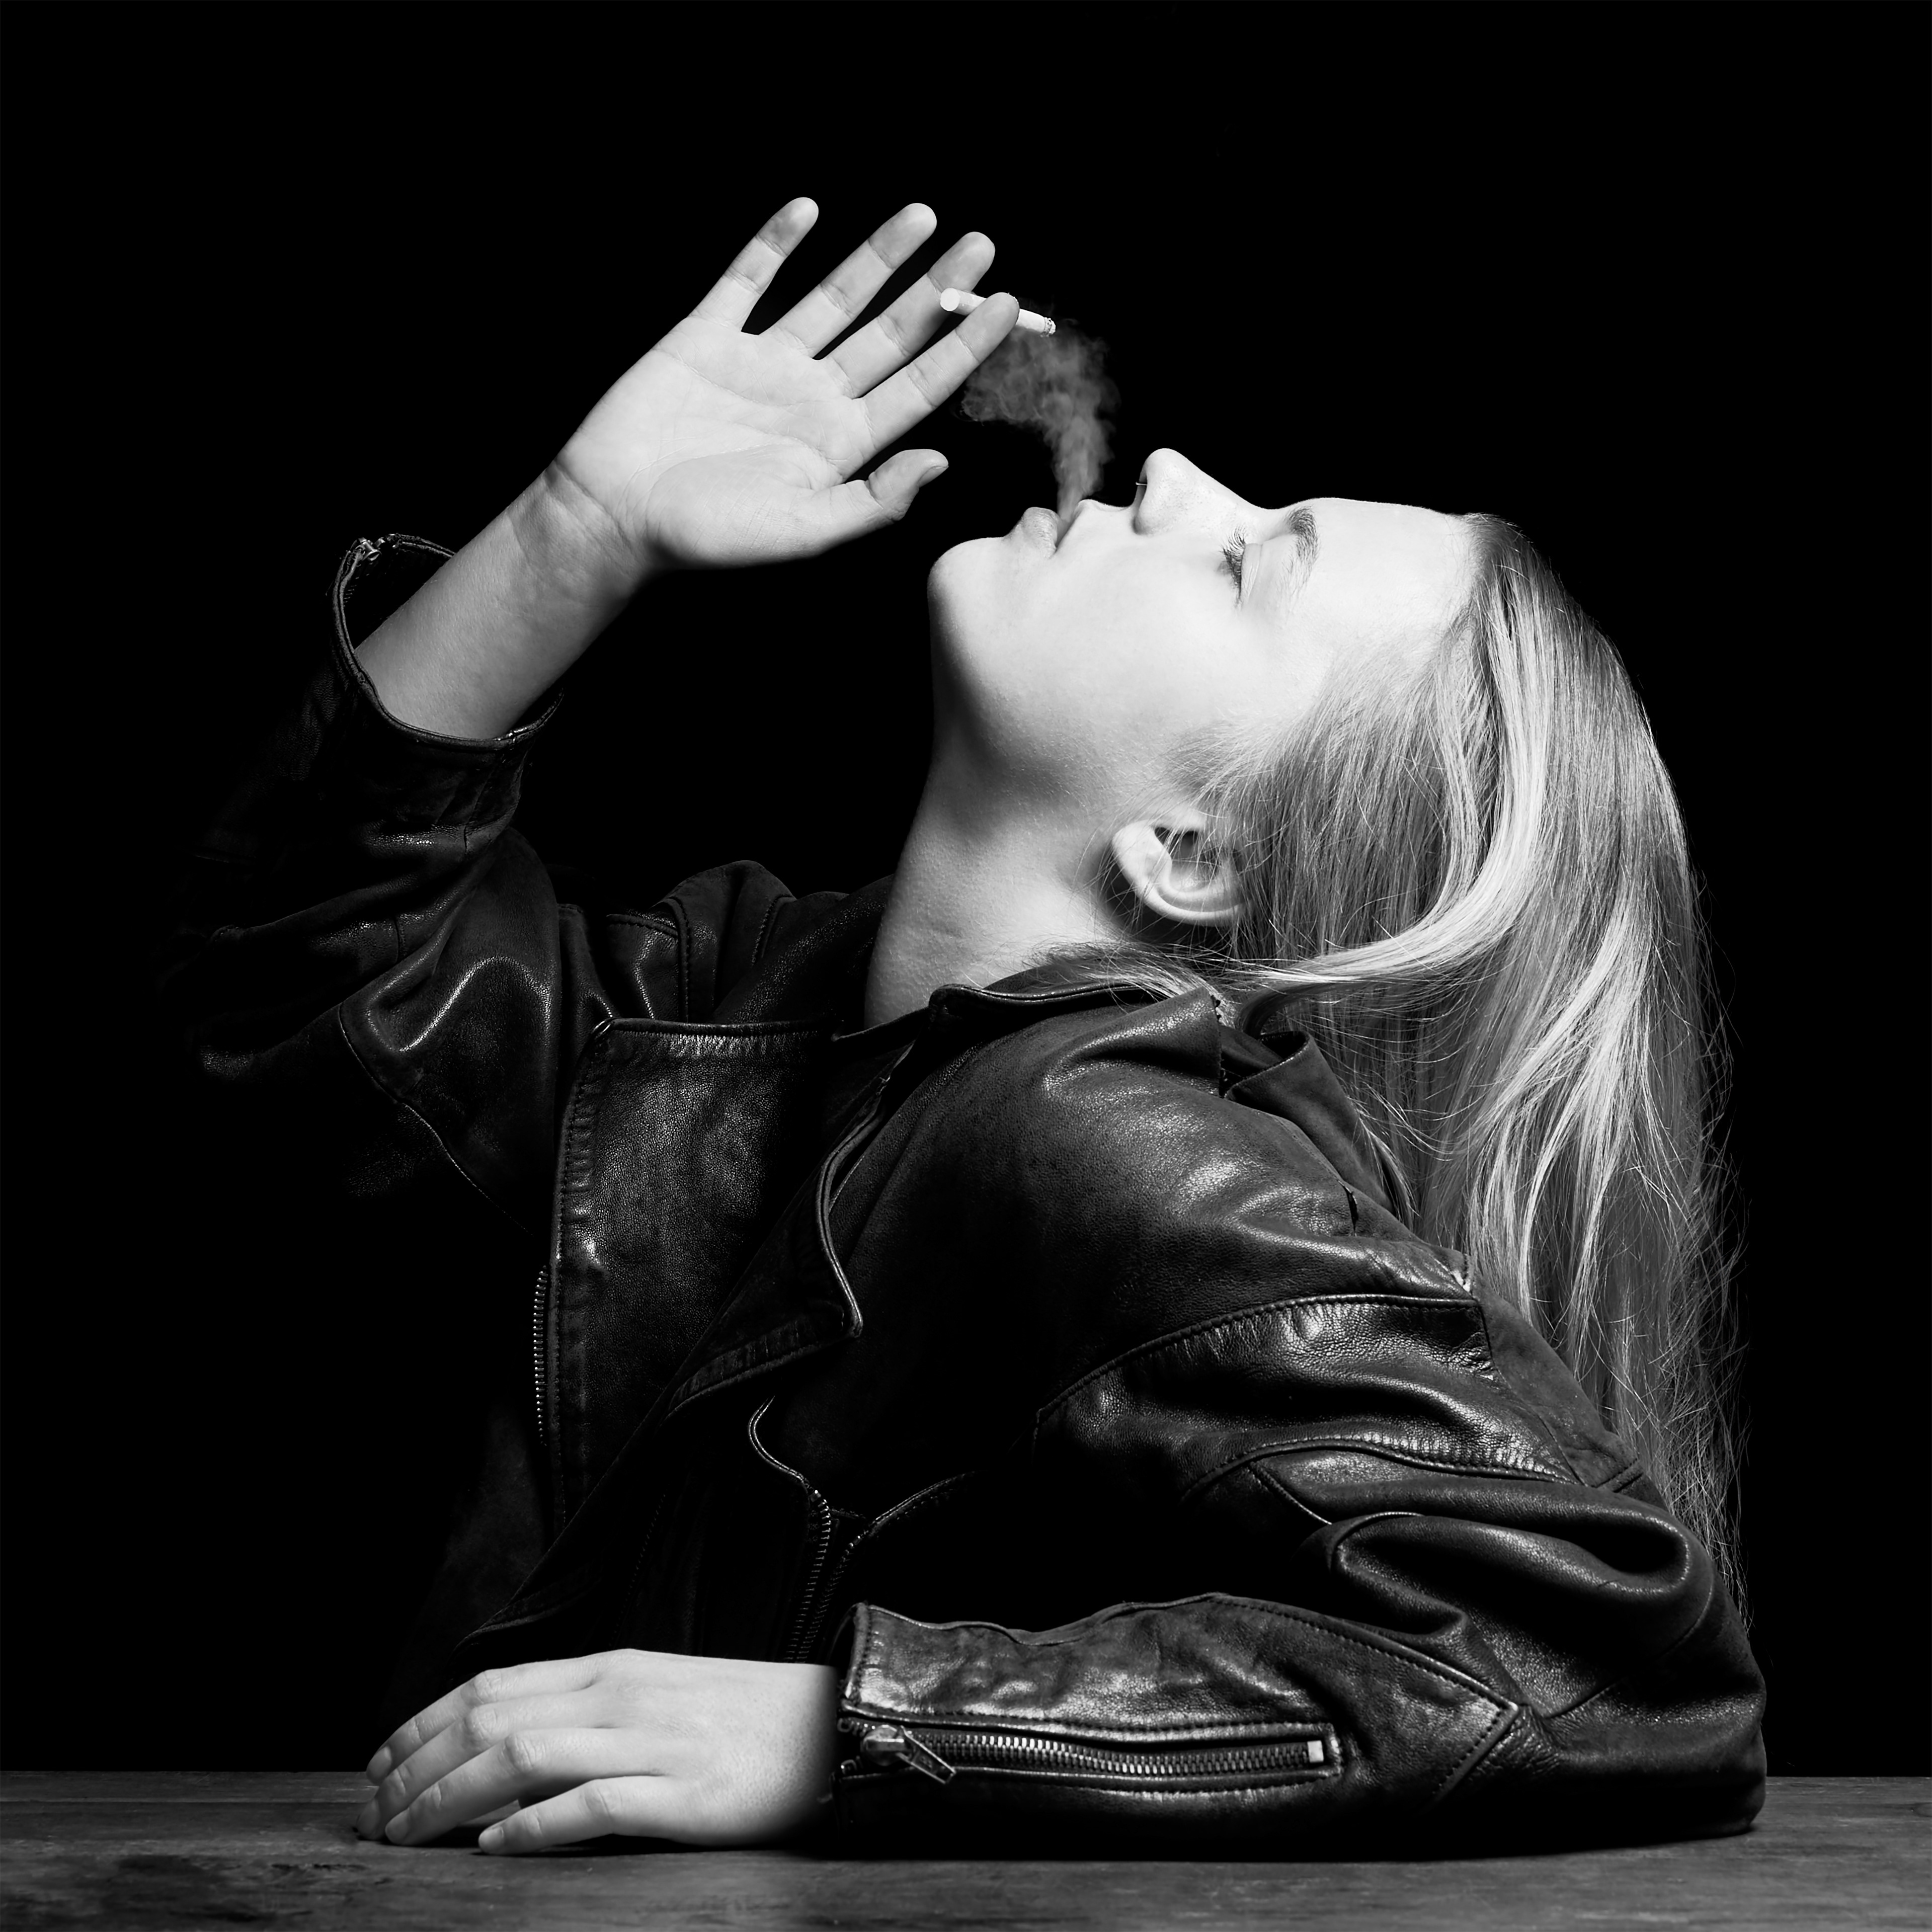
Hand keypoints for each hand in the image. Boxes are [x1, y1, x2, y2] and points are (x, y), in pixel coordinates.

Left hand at [355, 1650, 839, 1850]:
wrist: (834, 1727)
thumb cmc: (741, 1719)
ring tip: (410, 1835)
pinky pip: (592, 1804)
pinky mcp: (685, 1793)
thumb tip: (503, 1749)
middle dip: (417, 1769)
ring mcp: (653, 1742)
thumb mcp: (655, 1696)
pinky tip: (495, 1847)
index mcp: (612, 1669)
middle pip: (491, 1719)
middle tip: (375, 1816)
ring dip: (451, 1798)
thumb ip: (587, 1713)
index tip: (378, 1766)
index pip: (491, 1686)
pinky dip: (533, 1825)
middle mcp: (621, 1696)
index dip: (422, 1725)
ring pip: (523, 1755)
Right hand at [548, 198, 1019, 586]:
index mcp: (840, 444)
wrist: (613, 517)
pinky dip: (774, 244)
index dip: (964, 347)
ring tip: (923, 215)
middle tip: (982, 242)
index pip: (919, 387)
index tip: (1006, 305)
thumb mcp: (804, 533)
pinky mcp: (705, 337)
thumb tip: (941, 459)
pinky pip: (745, 280)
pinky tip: (808, 211)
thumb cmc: (707, 538)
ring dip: (876, 257)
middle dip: (936, 288)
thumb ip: (876, 500)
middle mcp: (810, 397)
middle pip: (889, 334)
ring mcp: (760, 362)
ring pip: (831, 297)